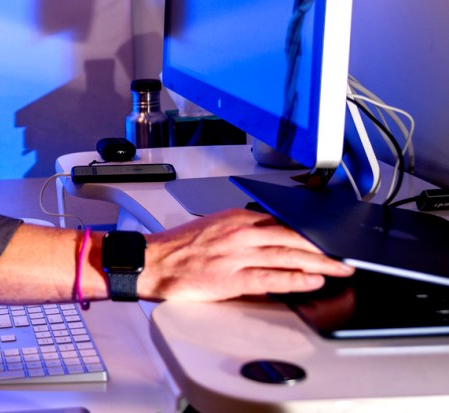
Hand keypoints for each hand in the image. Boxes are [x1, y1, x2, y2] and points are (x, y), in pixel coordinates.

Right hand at [139, 208, 354, 301]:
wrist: (152, 262)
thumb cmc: (179, 248)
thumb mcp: (215, 228)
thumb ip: (244, 234)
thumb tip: (274, 246)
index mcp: (236, 218)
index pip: (283, 221)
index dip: (311, 230)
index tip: (331, 237)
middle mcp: (239, 232)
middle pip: (292, 237)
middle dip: (324, 247)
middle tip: (347, 256)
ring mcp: (236, 255)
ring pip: (287, 255)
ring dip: (319, 263)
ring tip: (341, 269)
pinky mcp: (231, 278)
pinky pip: (270, 277)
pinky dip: (295, 279)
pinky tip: (312, 282)